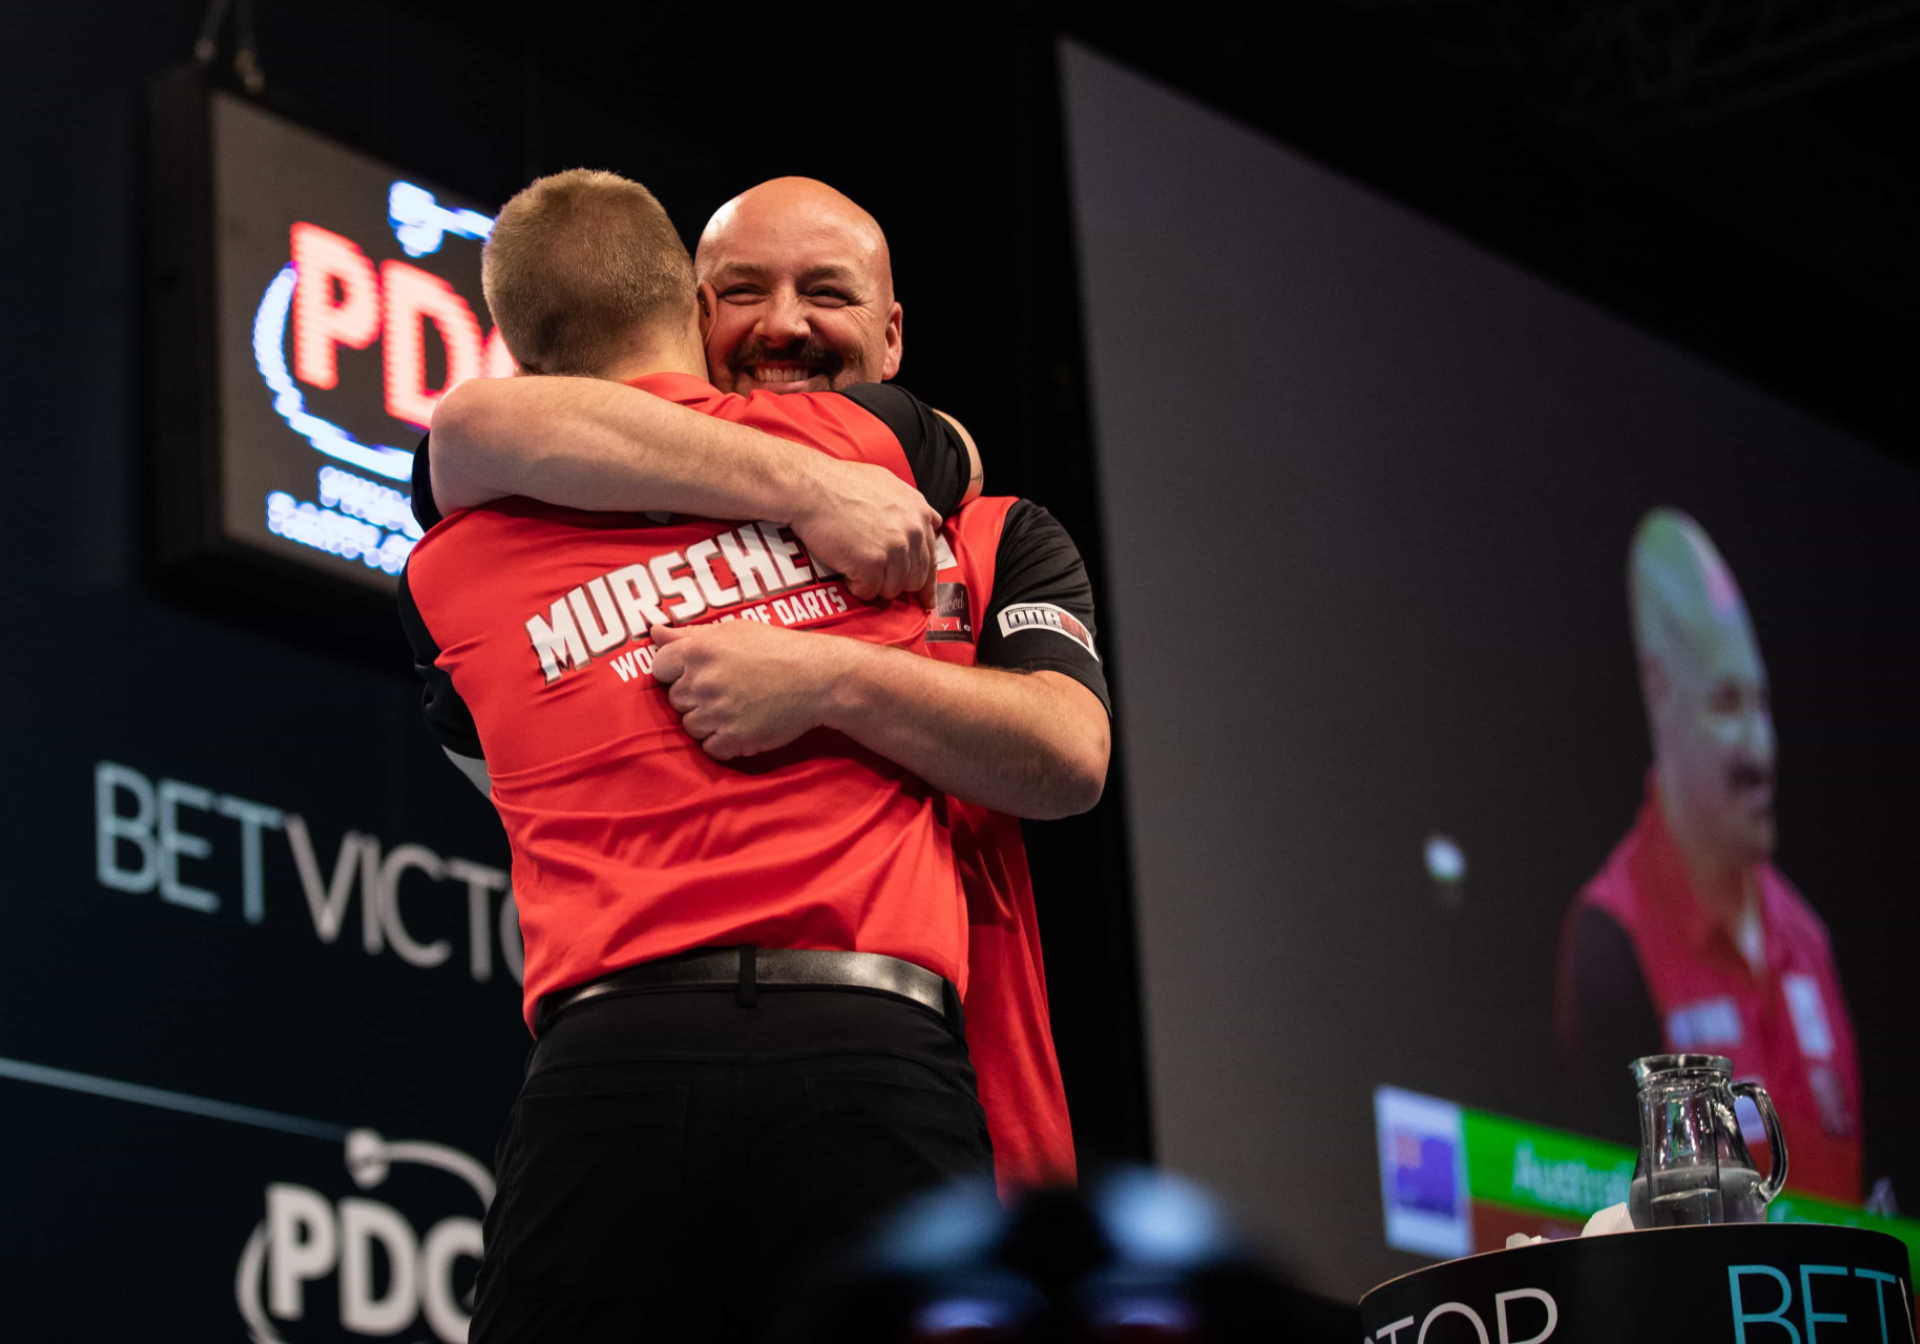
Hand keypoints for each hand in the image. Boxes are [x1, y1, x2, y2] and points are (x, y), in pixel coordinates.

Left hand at [648, 621, 846, 760]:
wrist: (819, 677)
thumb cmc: (777, 649)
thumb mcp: (733, 631)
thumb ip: (689, 635)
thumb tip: (653, 631)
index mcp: (699, 650)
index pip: (659, 668)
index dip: (677, 672)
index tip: (699, 673)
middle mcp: (703, 681)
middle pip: (676, 700)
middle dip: (696, 697)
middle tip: (728, 689)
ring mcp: (717, 712)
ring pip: (691, 726)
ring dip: (709, 721)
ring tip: (737, 708)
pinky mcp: (733, 738)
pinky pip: (710, 748)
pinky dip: (724, 742)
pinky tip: (742, 726)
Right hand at [789, 457, 940, 606]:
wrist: (811, 486)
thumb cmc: (841, 482)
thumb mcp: (887, 484)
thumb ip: (910, 507)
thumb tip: (930, 521)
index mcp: (918, 513)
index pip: (931, 559)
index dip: (927, 583)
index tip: (926, 600)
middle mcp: (912, 531)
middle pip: (914, 579)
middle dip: (894, 582)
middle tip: (872, 575)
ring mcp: (893, 548)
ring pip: (891, 589)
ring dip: (873, 584)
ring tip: (854, 565)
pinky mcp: (871, 563)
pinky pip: (868, 591)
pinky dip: (854, 585)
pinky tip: (844, 568)